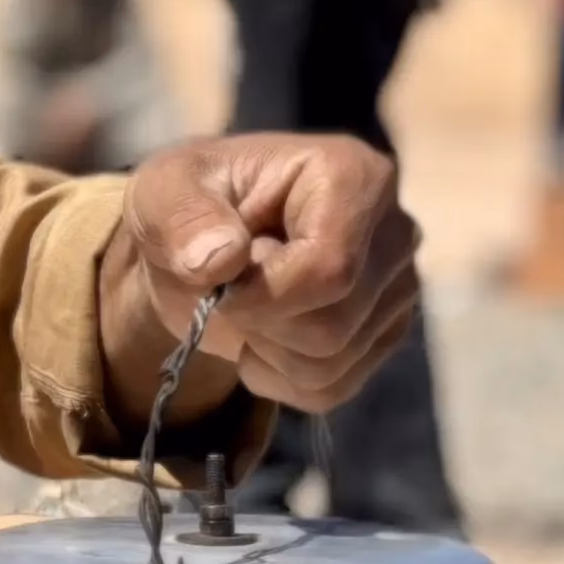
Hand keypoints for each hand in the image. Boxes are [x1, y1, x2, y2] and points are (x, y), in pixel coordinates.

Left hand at [115, 131, 420, 417]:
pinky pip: (335, 388)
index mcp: (352, 175)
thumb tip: (220, 258)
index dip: (265, 296)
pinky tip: (264, 338)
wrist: (204, 248)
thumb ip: (183, 218)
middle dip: (260, 324)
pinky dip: (282, 379)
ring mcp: (399, 286)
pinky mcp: (387, 332)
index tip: (219, 286)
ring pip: (333, 363)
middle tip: (230, 291)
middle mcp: (394, 230)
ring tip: (248, 308)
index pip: (331, 268)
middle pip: (333, 324)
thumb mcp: (164, 193)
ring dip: (266, 352)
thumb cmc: (190, 208)